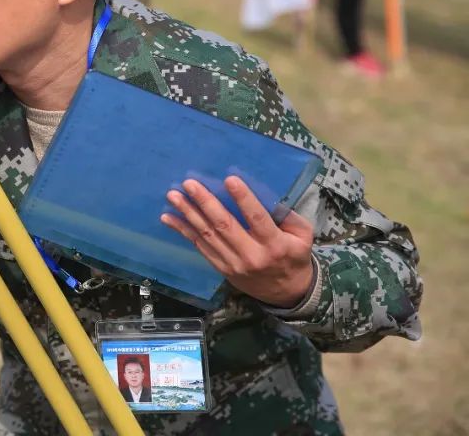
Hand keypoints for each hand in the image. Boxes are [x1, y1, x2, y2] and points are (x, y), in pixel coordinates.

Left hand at [160, 176, 315, 307]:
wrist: (287, 294)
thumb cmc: (294, 257)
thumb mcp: (303, 236)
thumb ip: (289, 216)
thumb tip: (267, 195)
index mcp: (275, 244)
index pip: (257, 218)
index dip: (243, 199)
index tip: (229, 179)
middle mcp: (252, 255)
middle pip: (225, 225)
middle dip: (205, 202)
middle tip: (189, 183)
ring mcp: (233, 263)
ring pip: (207, 235)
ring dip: (188, 214)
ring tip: (173, 196)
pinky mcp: (222, 268)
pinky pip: (200, 247)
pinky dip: (183, 231)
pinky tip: (168, 217)